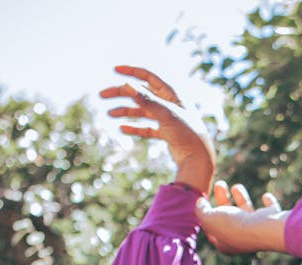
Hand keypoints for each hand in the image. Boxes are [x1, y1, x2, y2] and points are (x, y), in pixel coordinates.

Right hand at [100, 65, 214, 193]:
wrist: (199, 158)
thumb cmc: (187, 133)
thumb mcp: (165, 114)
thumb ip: (146, 100)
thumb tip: (127, 85)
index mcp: (171, 93)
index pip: (148, 77)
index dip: (131, 72)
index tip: (115, 71)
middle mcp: (169, 104)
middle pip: (140, 94)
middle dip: (121, 94)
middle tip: (103, 96)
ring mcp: (167, 119)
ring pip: (142, 111)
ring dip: (126, 111)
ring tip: (110, 115)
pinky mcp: (166, 134)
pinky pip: (147, 128)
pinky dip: (135, 128)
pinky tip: (123, 129)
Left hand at [196, 181, 289, 253]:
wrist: (262, 229)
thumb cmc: (233, 226)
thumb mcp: (210, 218)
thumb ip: (201, 211)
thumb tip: (199, 203)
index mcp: (225, 244)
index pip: (213, 229)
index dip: (206, 215)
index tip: (203, 201)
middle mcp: (242, 240)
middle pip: (229, 217)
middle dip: (223, 200)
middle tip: (220, 183)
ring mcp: (258, 232)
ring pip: (247, 213)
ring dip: (241, 199)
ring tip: (235, 186)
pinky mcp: (272, 223)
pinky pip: (270, 211)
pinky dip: (269, 203)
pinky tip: (266, 196)